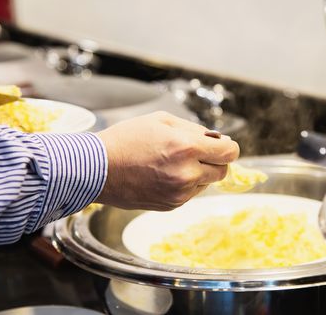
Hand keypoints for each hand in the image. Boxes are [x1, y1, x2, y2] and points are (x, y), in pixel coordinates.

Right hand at [97, 111, 239, 210]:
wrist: (97, 169)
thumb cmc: (125, 139)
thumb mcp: (161, 120)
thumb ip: (194, 129)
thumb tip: (217, 138)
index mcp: (186, 147)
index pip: (229, 152)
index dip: (228, 146)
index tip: (222, 144)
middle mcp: (186, 173)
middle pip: (222, 170)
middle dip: (215, 159)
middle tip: (198, 152)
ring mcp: (179, 193)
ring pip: (207, 183)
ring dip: (200, 172)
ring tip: (174, 162)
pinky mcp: (171, 205)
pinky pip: (191, 193)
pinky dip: (186, 184)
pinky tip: (165, 174)